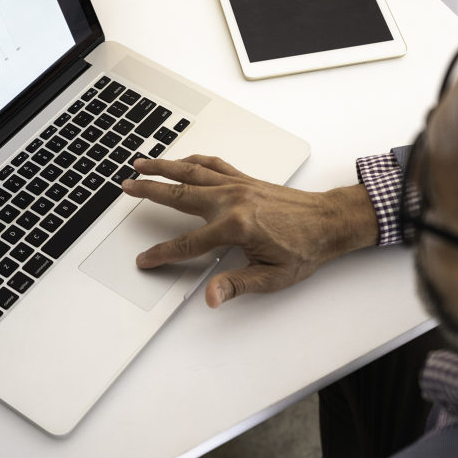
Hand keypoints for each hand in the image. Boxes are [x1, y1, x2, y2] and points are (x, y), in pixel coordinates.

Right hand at [120, 155, 378, 306]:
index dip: (163, 254)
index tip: (145, 259)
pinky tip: (183, 161)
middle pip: (180, 195)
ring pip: (192, 172)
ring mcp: (238, 186)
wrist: (330, 222)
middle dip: (150, 191)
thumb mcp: (272, 277)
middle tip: (127, 186)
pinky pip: (214, 165)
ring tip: (141, 162)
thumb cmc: (306, 249)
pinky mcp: (246, 179)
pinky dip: (194, 160)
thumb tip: (211, 297)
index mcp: (236, 226)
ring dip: (165, 166)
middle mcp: (233, 200)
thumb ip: (236, 284)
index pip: (188, 244)